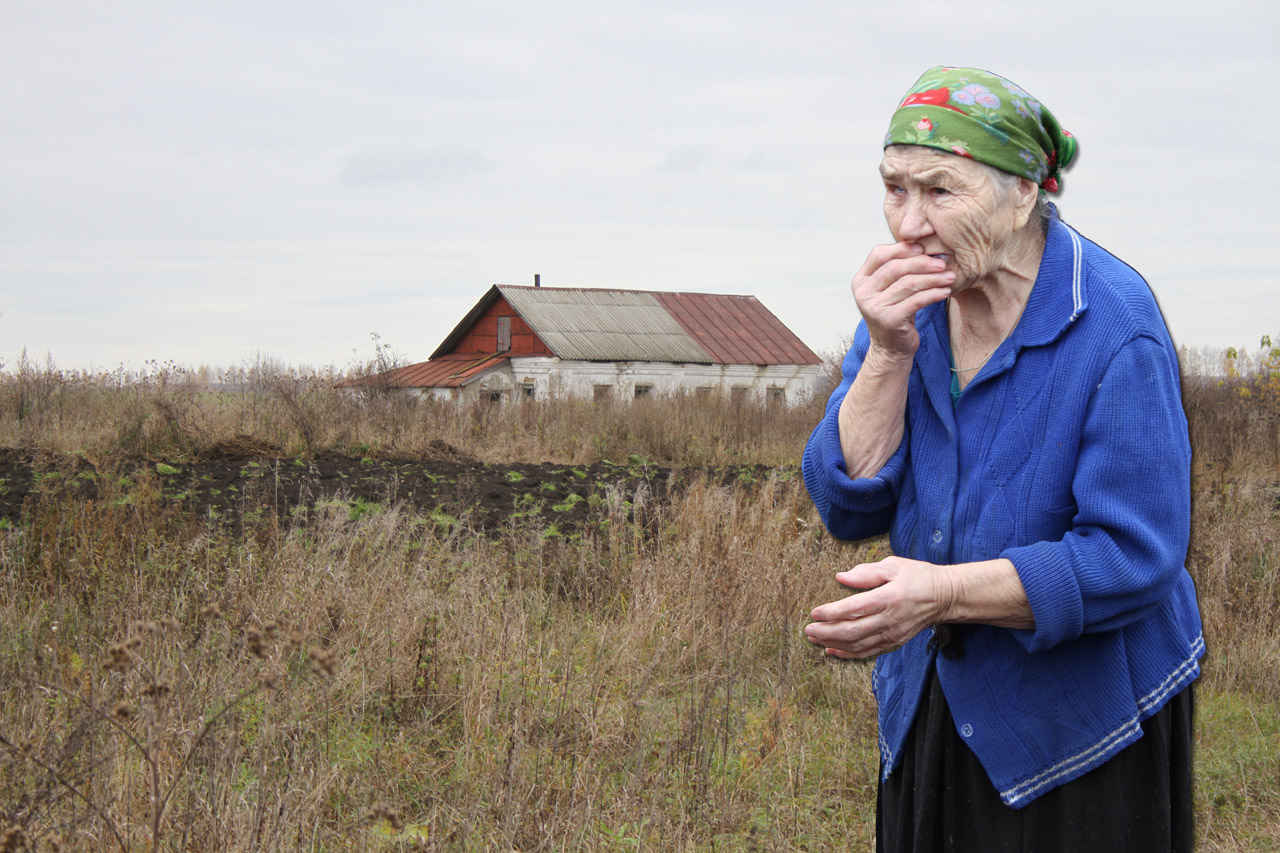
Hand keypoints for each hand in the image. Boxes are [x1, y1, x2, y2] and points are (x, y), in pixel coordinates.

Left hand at [804, 556, 955, 658]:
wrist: (945, 597)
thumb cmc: (918, 577)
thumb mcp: (893, 565)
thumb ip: (866, 573)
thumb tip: (841, 577)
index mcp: (888, 597)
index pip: (855, 608)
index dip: (832, 612)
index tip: (814, 612)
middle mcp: (890, 619)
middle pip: (852, 630)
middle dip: (827, 632)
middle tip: (808, 629)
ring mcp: (893, 633)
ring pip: (858, 644)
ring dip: (833, 644)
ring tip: (814, 639)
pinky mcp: (895, 642)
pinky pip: (868, 652)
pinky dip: (849, 653)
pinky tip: (832, 651)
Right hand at [852, 243, 953, 360]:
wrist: (891, 348)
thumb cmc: (895, 313)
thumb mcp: (889, 289)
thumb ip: (897, 268)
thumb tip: (922, 242)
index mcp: (861, 281)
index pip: (878, 254)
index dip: (901, 248)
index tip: (923, 248)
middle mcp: (863, 293)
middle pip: (895, 268)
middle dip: (922, 263)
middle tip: (942, 263)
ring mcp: (874, 307)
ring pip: (908, 284)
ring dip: (933, 278)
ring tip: (950, 277)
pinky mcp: (889, 320)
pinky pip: (916, 301)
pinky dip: (933, 294)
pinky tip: (945, 292)